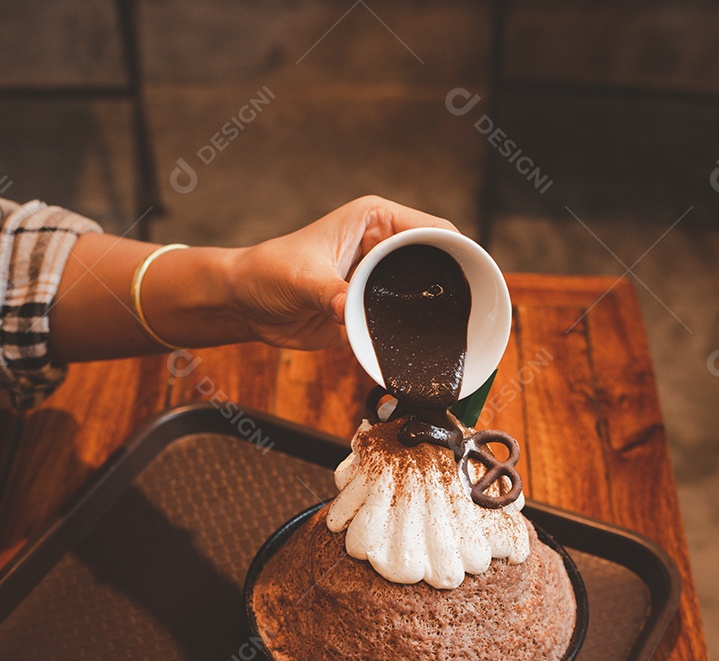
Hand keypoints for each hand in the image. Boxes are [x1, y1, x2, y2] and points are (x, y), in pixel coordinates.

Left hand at [228, 195, 458, 349]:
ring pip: (421, 296)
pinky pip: (399, 324)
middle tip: (474, 313)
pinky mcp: (369, 310)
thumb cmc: (268, 272)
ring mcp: (378, 280)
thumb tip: (350, 311)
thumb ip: (330, 294)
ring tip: (456, 335)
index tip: (477, 276)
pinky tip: (424, 350)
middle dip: (452, 286)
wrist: (245, 303)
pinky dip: (410, 336)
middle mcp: (383, 247)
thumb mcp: (302, 277)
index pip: (431, 231)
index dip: (457, 251)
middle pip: (435, 264)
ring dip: (432, 314)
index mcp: (375, 220)